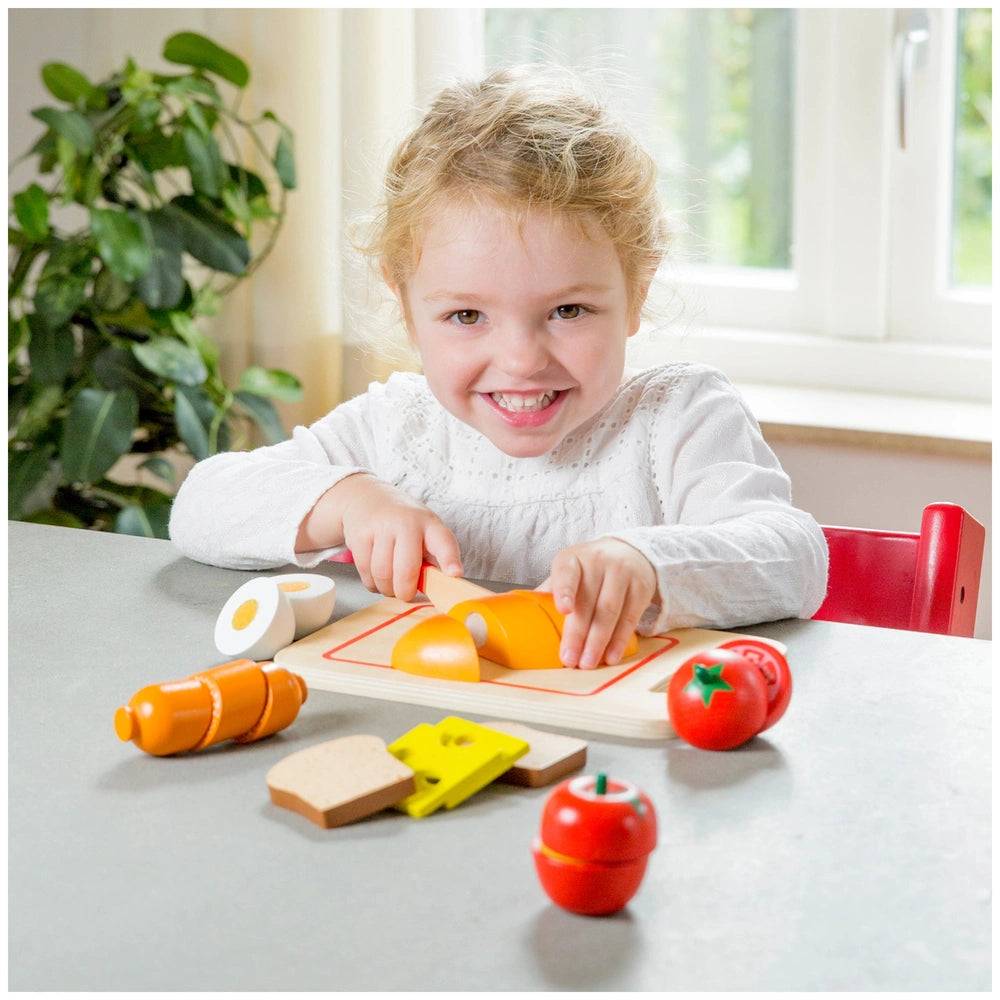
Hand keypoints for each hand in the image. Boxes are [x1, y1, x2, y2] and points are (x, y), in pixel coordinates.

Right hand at [297, 474, 461, 600]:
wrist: (366, 498)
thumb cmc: (403, 523)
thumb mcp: (425, 531)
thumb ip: (435, 557)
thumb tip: (441, 587)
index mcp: (429, 524)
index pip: (443, 542)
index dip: (449, 559)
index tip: (454, 574)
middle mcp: (406, 522)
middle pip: (406, 570)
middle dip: (406, 592)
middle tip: (406, 594)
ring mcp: (380, 527)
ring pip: (383, 575)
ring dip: (387, 589)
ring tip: (391, 584)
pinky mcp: (359, 536)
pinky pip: (366, 573)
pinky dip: (372, 583)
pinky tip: (377, 576)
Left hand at [540, 538, 656, 669]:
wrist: (629, 553)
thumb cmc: (589, 569)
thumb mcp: (568, 572)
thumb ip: (550, 592)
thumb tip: (518, 616)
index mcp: (572, 559)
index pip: (567, 573)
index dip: (565, 591)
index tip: (563, 609)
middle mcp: (598, 562)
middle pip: (588, 602)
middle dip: (578, 634)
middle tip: (569, 659)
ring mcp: (621, 573)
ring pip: (609, 612)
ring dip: (597, 642)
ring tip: (587, 662)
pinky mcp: (641, 588)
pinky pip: (629, 618)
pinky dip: (619, 641)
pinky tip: (610, 656)